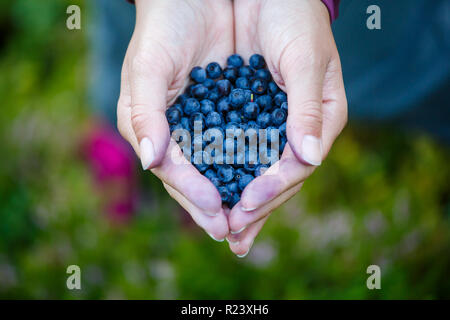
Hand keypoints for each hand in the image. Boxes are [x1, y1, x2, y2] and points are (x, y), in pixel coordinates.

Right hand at [117, 0, 233, 239]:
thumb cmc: (162, 28)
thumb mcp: (147, 68)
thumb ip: (145, 114)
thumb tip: (151, 162)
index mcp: (152, 128)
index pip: (173, 170)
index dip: (192, 193)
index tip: (215, 214)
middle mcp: (178, 132)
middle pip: (197, 178)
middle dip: (214, 207)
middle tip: (235, 233)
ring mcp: (205, 124)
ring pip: (221, 168)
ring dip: (235, 194)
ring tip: (251, 222)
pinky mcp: (230, 112)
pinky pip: (244, 144)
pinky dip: (254, 165)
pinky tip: (267, 183)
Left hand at [227, 0, 347, 255]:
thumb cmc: (294, 14)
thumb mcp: (304, 58)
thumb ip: (306, 108)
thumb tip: (309, 158)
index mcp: (321, 118)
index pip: (297, 165)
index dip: (272, 188)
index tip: (245, 206)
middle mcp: (297, 127)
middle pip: (277, 176)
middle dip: (254, 207)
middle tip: (231, 236)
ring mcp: (272, 123)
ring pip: (255, 169)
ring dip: (237, 198)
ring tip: (223, 228)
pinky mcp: (248, 114)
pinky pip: (235, 149)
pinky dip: (223, 171)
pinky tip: (211, 191)